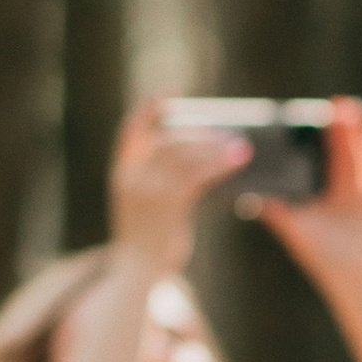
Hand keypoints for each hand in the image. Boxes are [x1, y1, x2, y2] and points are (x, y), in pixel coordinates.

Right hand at [110, 95, 248, 269]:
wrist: (137, 270)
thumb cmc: (147, 237)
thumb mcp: (143, 202)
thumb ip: (157, 178)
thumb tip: (197, 157)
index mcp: (121, 170)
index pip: (131, 129)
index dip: (149, 107)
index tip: (171, 91)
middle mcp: (130, 176)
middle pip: (168, 140)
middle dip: (198, 134)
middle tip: (223, 135)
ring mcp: (147, 190)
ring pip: (186, 156)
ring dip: (216, 148)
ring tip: (241, 148)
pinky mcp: (167, 205)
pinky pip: (197, 175)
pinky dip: (219, 165)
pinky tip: (236, 162)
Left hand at [250, 96, 361, 291]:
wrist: (356, 278)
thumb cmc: (322, 254)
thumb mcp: (295, 229)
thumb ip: (276, 211)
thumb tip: (246, 195)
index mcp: (321, 183)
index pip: (318, 152)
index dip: (314, 133)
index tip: (309, 114)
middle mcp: (344, 180)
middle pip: (340, 146)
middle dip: (338, 126)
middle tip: (334, 104)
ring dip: (359, 130)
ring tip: (354, 108)